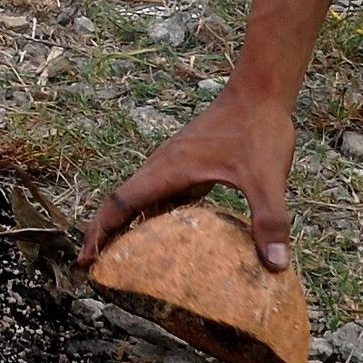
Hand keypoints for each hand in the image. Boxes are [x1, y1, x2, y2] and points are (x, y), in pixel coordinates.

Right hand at [82, 82, 298, 271]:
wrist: (261, 92)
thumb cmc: (258, 129)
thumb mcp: (267, 179)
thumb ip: (270, 220)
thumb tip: (276, 264)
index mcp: (169, 169)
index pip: (121, 204)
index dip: (100, 233)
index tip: (86, 261)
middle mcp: (164, 167)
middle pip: (123, 204)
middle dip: (107, 235)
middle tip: (99, 270)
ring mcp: (176, 165)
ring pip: (143, 200)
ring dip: (131, 227)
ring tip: (128, 262)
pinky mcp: (191, 165)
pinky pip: (165, 196)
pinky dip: (159, 219)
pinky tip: (173, 240)